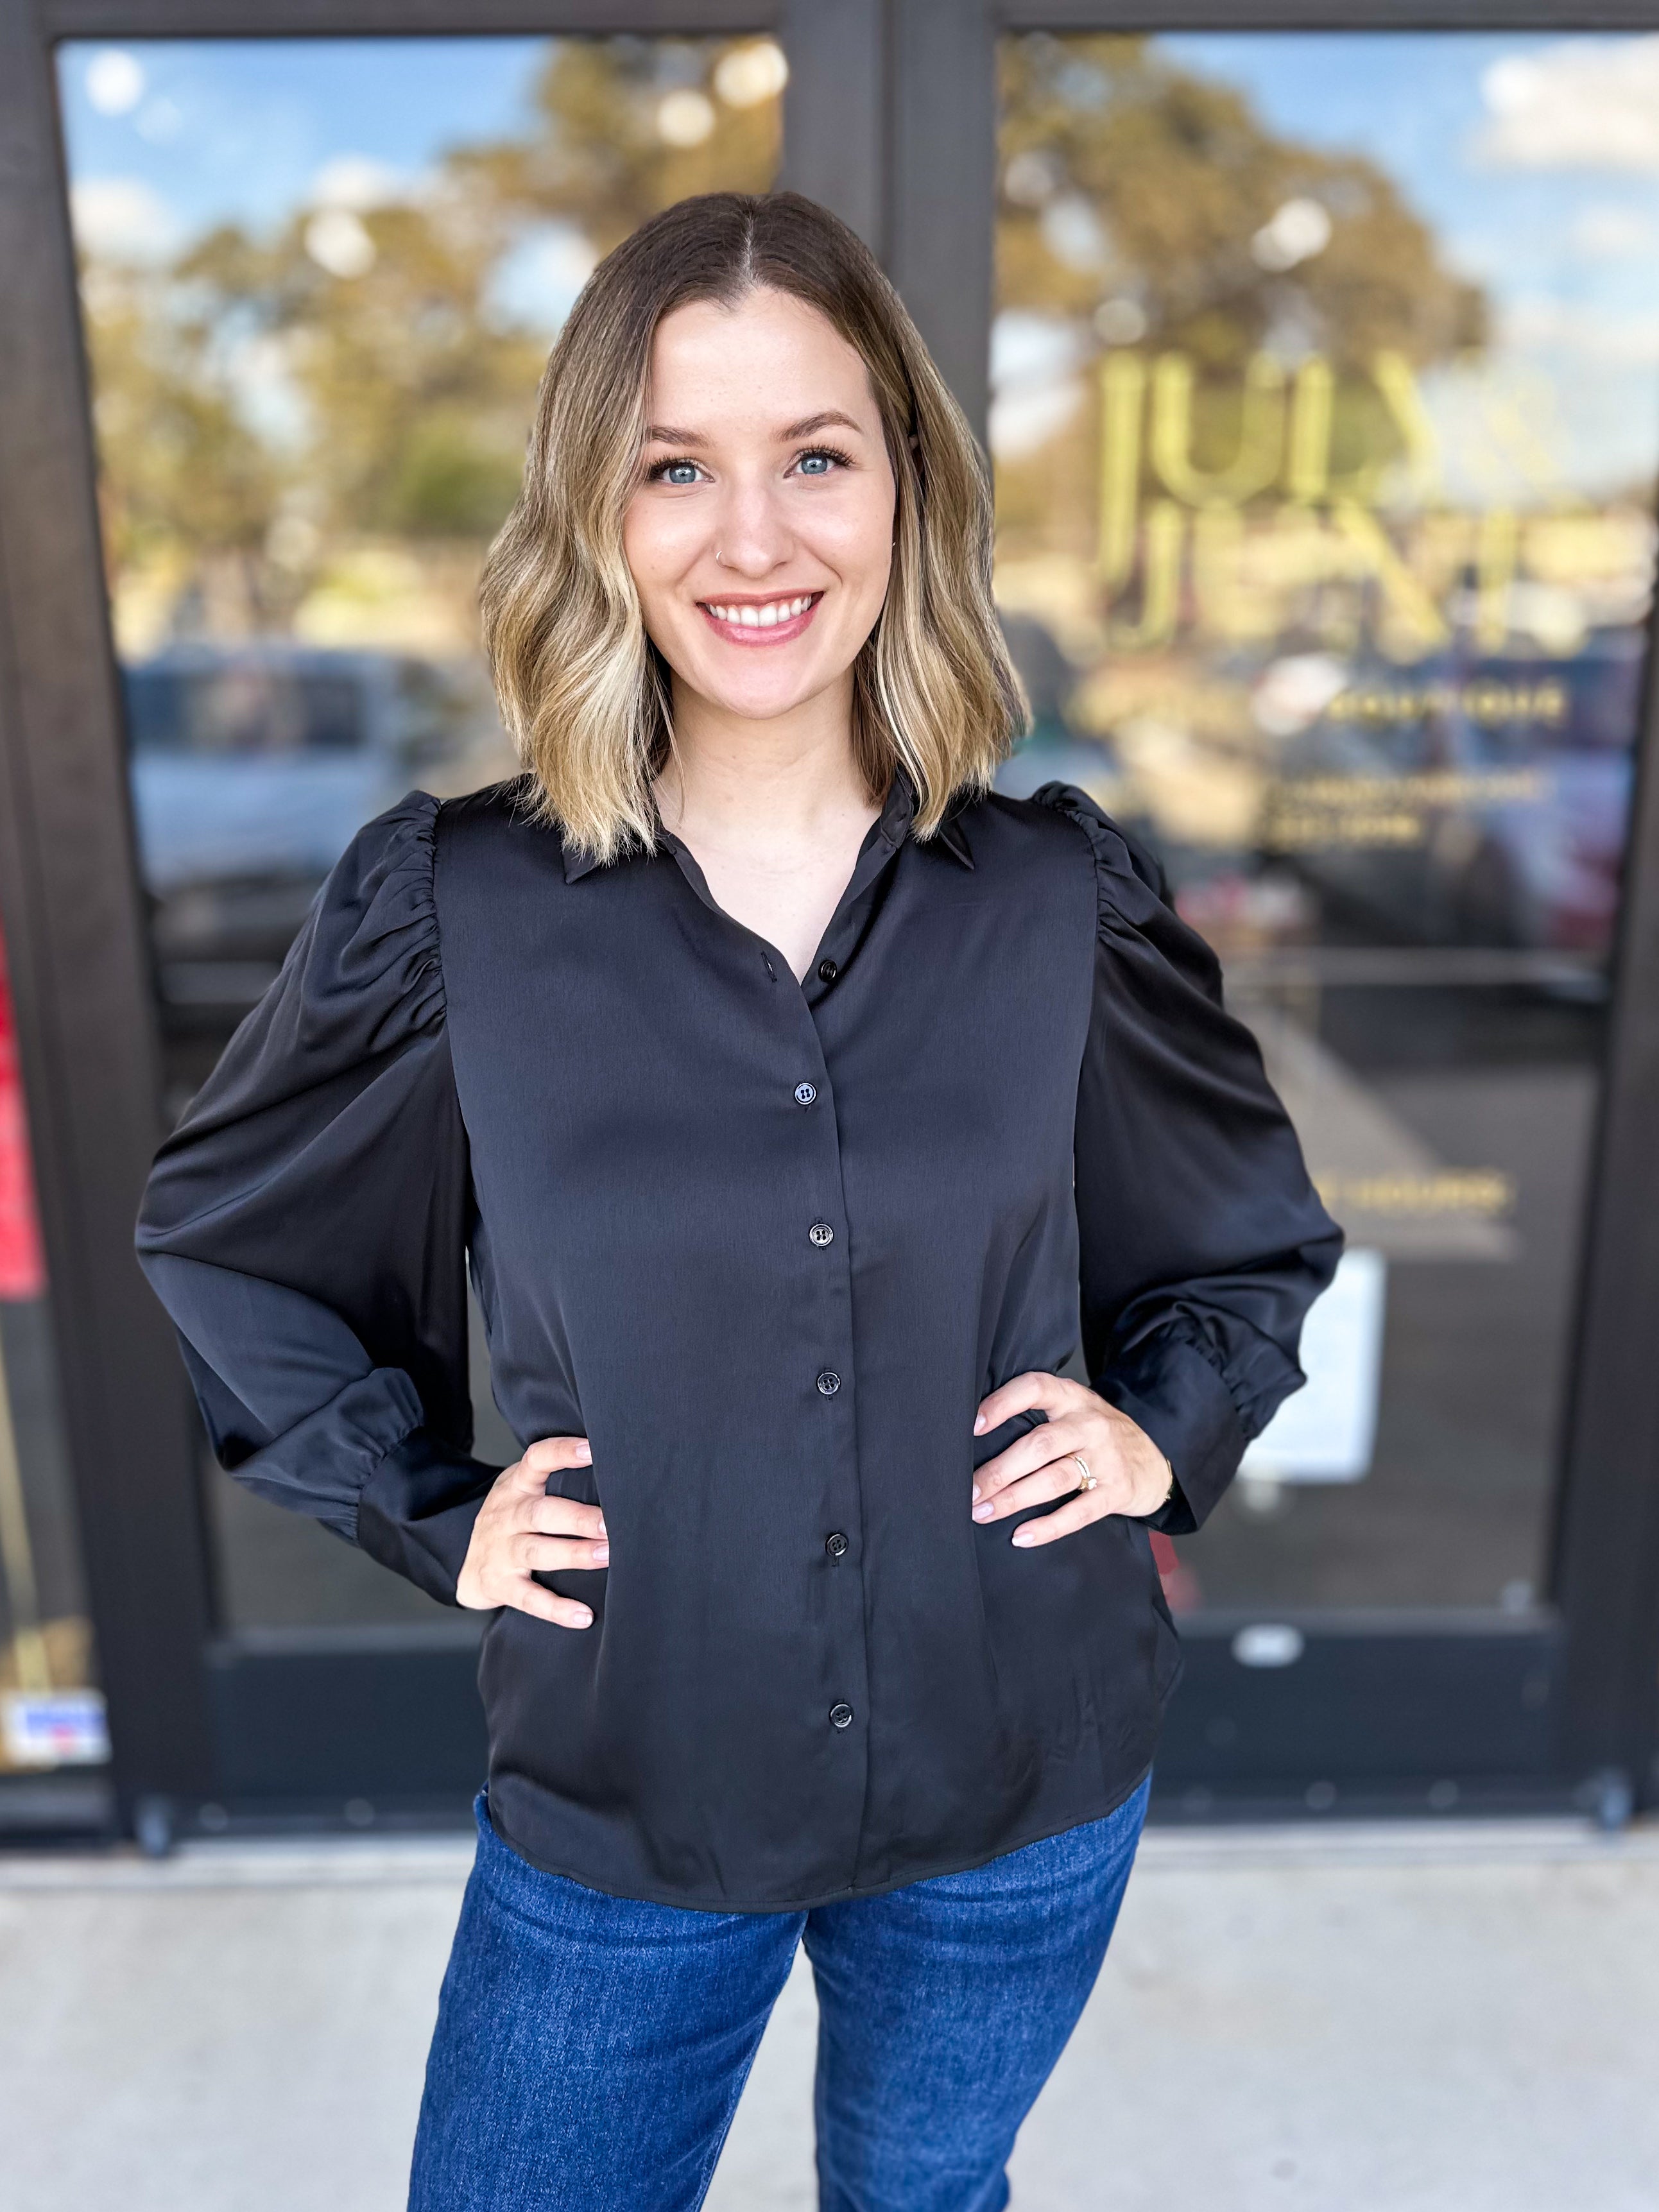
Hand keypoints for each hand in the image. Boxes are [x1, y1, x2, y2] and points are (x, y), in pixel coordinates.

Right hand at [457, 1436, 606, 1626]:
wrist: (468, 1566)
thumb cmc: (512, 1522)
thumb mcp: (522, 1492)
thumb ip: (555, 1480)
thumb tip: (617, 1475)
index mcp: (516, 1486)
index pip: (536, 1460)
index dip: (561, 1452)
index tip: (592, 1449)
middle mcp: (506, 1515)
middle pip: (541, 1512)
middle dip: (577, 1517)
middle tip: (610, 1522)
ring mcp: (501, 1551)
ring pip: (537, 1551)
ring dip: (574, 1554)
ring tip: (607, 1555)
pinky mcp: (499, 1585)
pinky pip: (529, 1598)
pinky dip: (556, 1609)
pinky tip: (584, 1616)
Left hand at [972, 1372, 1172, 1547]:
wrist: (1153, 1464)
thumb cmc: (1098, 1437)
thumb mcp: (1074, 1412)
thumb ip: (1040, 1415)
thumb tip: (977, 1437)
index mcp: (1073, 1398)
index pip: (1035, 1388)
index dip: (1002, 1403)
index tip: (972, 1425)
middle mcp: (1089, 1424)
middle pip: (1039, 1444)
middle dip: (999, 1470)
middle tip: (969, 1491)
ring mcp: (1106, 1458)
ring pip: (1053, 1479)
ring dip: (1013, 1499)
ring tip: (982, 1513)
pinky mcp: (1117, 1491)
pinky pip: (1078, 1512)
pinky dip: (1047, 1527)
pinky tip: (1020, 1537)